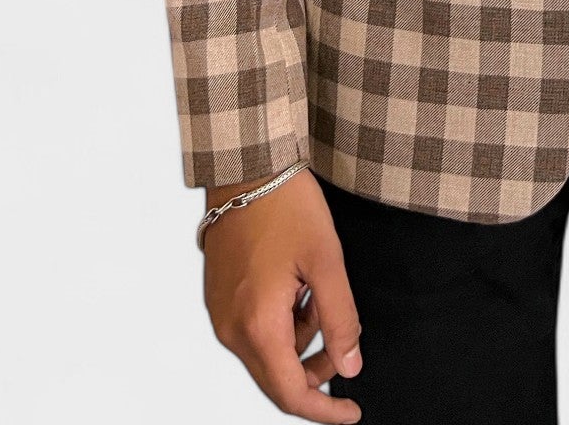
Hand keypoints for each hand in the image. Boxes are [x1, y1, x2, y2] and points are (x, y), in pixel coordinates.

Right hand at [202, 169, 363, 420]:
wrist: (247, 168)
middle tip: (344, 342)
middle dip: (315, 372)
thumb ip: (341, 320)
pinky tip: (298, 288)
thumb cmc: (287, 207)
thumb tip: (350, 367)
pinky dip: (281, 325)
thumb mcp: (328, 262)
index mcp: (257, 325)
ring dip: (300, 341)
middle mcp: (231, 329)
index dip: (324, 410)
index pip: (291, 393)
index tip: (351, 413)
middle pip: (277, 379)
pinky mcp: (217, 300)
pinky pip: (253, 332)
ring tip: (318, 292)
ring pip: (267, 355)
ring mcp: (220, 314)